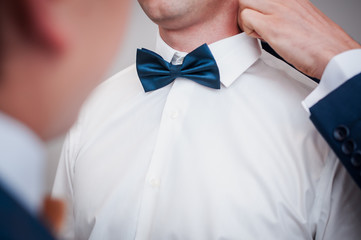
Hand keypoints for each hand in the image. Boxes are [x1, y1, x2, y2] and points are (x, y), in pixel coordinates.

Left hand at [237, 0, 360, 78]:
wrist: (332, 53)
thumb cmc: (319, 43)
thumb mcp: (302, 19)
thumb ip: (285, 15)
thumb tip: (270, 21)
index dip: (256, 8)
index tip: (260, 21)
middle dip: (246, 11)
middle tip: (255, 26)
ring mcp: (278, 9)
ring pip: (244, 2)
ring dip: (245, 19)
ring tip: (258, 33)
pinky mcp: (272, 25)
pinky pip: (246, 18)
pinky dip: (248, 30)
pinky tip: (262, 39)